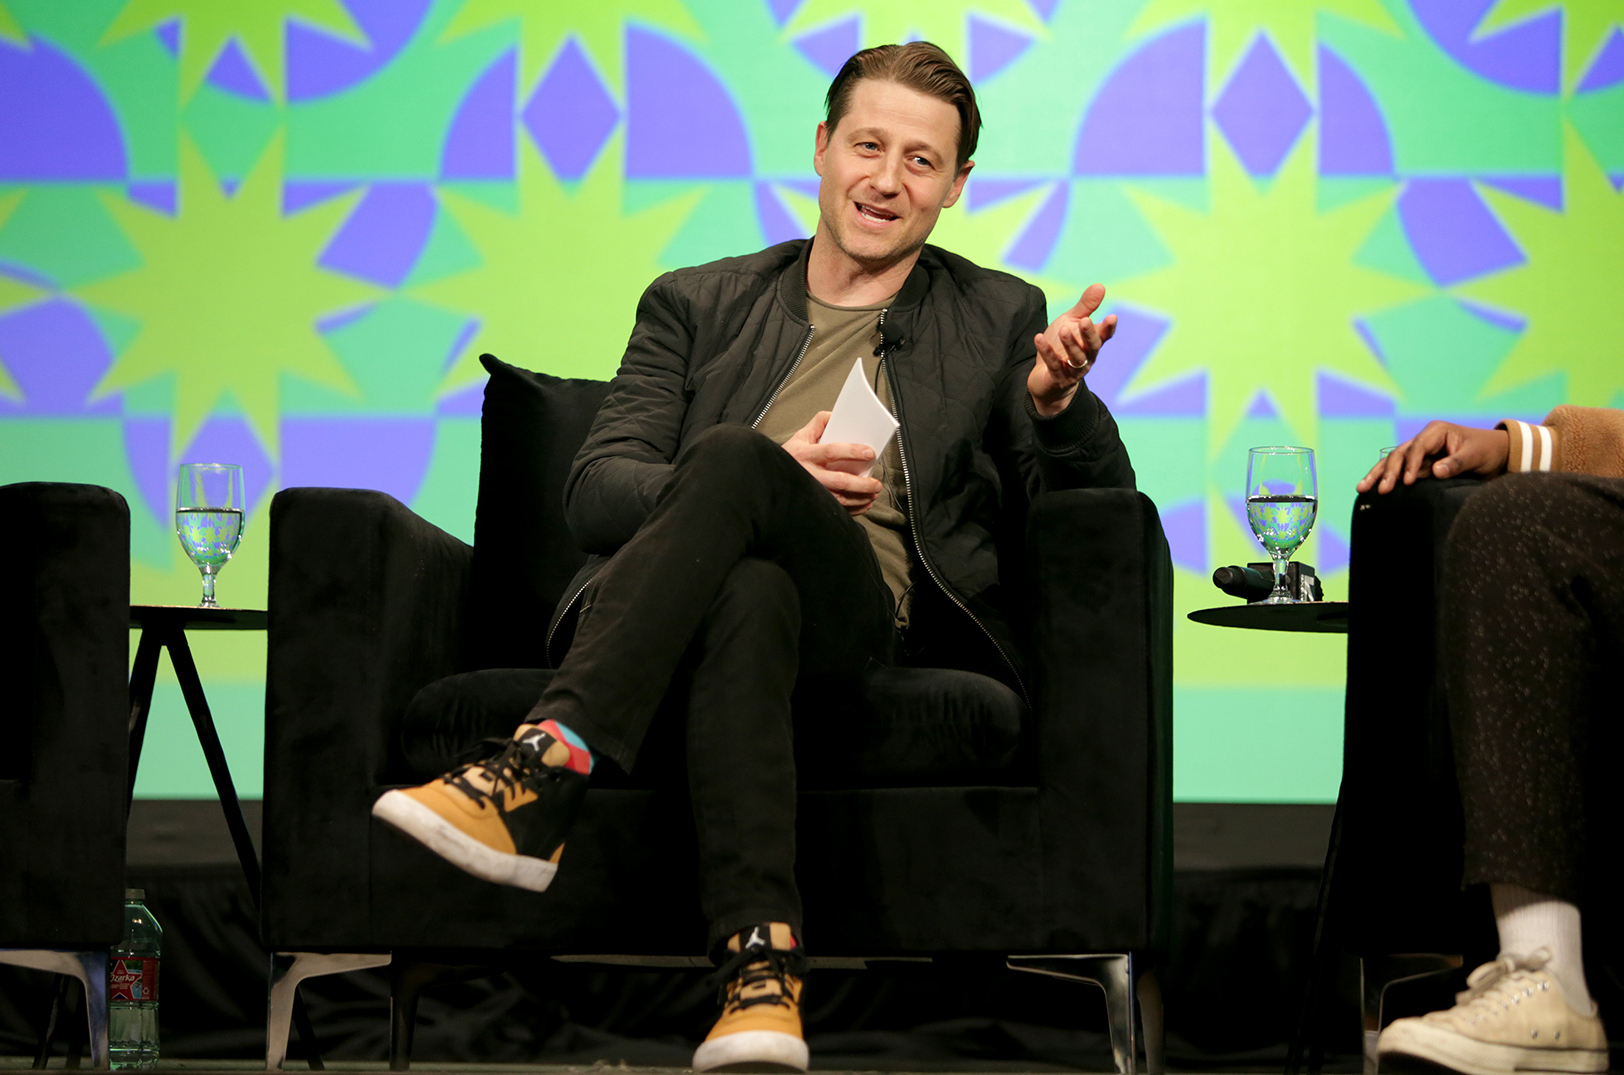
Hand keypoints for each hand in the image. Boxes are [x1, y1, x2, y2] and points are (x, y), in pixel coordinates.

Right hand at [782, 411, 882, 514]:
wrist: (773, 478)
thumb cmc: (788, 458)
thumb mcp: (799, 437)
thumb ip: (818, 424)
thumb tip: (836, 416)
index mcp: (806, 455)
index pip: (832, 452)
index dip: (852, 452)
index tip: (869, 453)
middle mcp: (809, 475)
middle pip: (840, 481)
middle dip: (862, 483)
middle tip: (876, 483)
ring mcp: (812, 492)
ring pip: (840, 499)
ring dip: (861, 497)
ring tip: (873, 492)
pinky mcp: (815, 504)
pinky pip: (837, 509)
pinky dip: (854, 509)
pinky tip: (864, 503)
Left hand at [1029, 282, 1116, 416]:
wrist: (1045, 377)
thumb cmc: (1061, 346)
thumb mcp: (1071, 323)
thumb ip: (1085, 307)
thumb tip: (1100, 285)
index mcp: (1091, 343)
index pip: (1104, 336)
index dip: (1109, 328)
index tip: (1112, 317)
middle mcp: (1086, 357)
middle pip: (1092, 347)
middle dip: (1089, 334)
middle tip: (1085, 321)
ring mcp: (1072, 370)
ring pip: (1076, 358)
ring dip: (1070, 344)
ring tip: (1063, 330)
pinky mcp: (1057, 378)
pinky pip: (1053, 365)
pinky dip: (1047, 351)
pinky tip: (1039, 338)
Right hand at [1356, 421, 1510, 493]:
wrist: (1496, 453)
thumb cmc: (1487, 451)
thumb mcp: (1475, 456)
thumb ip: (1456, 463)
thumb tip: (1435, 471)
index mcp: (1436, 431)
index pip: (1417, 447)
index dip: (1410, 465)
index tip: (1408, 482)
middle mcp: (1424, 439)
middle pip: (1399, 454)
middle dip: (1388, 472)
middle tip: (1380, 489)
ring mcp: (1419, 451)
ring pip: (1393, 462)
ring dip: (1378, 475)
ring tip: (1362, 488)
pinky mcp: (1419, 464)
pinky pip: (1398, 470)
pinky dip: (1385, 478)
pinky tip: (1370, 487)